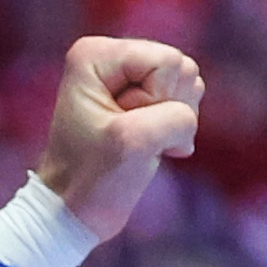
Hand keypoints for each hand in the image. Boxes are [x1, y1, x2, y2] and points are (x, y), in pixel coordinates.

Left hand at [35, 35, 202, 241]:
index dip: (153, 100)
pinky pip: (189, 100)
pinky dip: (177, 129)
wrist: (76, 211)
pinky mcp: (146, 97)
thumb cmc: (93, 177)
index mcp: (94, 55)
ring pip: (190, 84)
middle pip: (182, 68)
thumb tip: (188, 113)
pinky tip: (150, 146)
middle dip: (167, 109)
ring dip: (174, 121)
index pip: (166, 62)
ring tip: (137, 142)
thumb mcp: (135, 141)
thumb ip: (176, 114)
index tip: (118, 126)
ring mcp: (131, 76)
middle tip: (130, 137)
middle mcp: (111, 57)